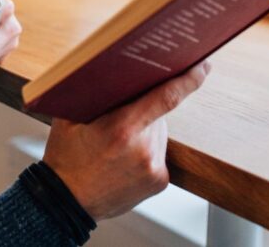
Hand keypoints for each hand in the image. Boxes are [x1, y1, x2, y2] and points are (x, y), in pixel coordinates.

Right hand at [41, 61, 210, 220]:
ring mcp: (154, 167)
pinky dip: (146, 151)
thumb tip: (115, 69)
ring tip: (117, 146)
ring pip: (158, 134)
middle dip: (144, 110)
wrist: (66, 201)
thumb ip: (94, 94)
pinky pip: (158, 154)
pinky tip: (125, 161)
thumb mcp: (70, 118)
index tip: (202, 67)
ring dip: (145, 132)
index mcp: (122, 128)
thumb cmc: (66, 157)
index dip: (188, 80)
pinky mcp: (159, 181)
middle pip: (158, 114)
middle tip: (118, 119)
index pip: (166, 98)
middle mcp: (143, 149)